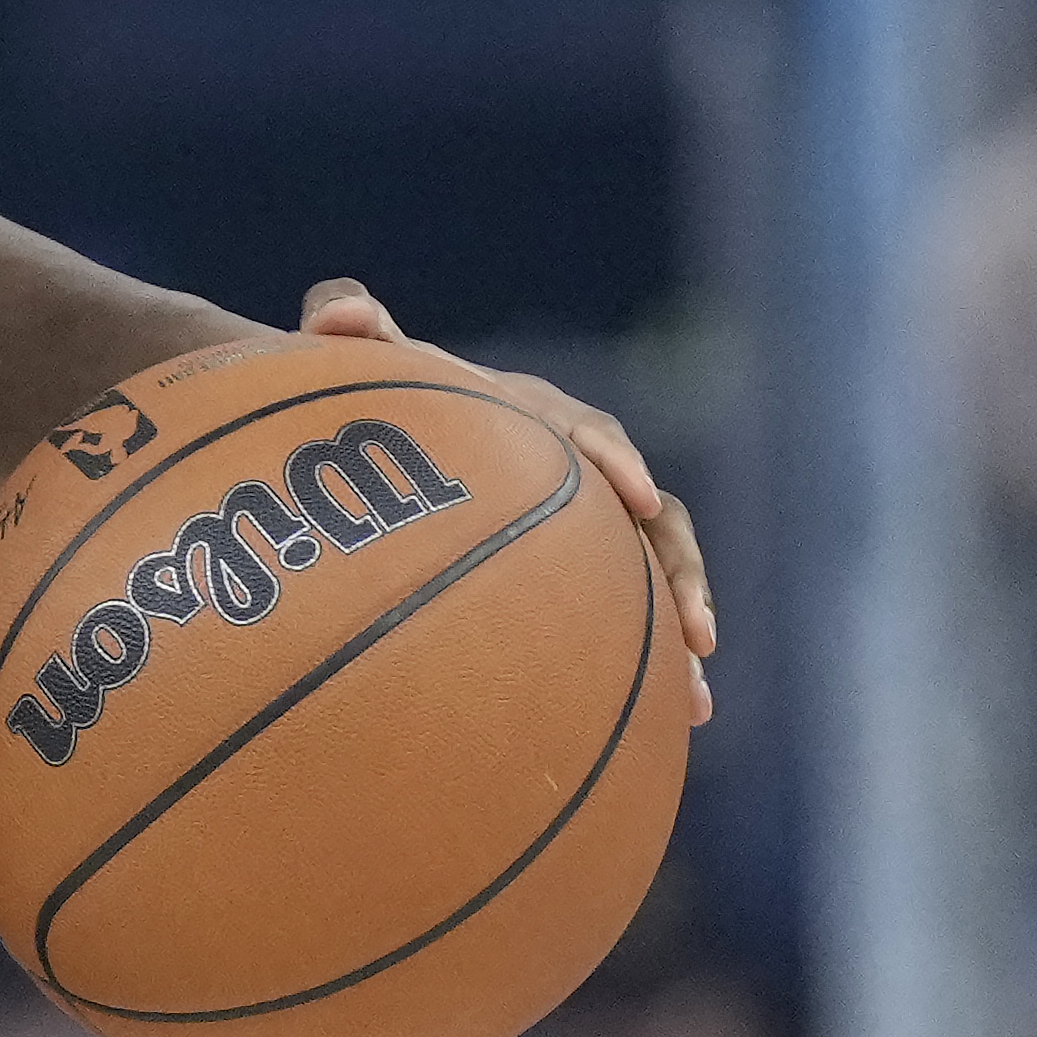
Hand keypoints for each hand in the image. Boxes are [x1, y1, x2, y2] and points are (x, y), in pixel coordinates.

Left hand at [298, 278, 715, 725]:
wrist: (375, 449)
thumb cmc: (374, 405)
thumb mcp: (363, 371)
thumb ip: (345, 325)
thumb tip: (337, 309)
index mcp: (537, 417)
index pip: (589, 433)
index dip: (616, 462)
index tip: (638, 496)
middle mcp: (578, 471)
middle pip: (651, 518)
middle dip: (681, 569)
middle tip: (698, 632)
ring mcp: (585, 528)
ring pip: (653, 577)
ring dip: (681, 629)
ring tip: (699, 702)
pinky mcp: (578, 576)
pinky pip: (630, 616)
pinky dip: (655, 665)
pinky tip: (678, 727)